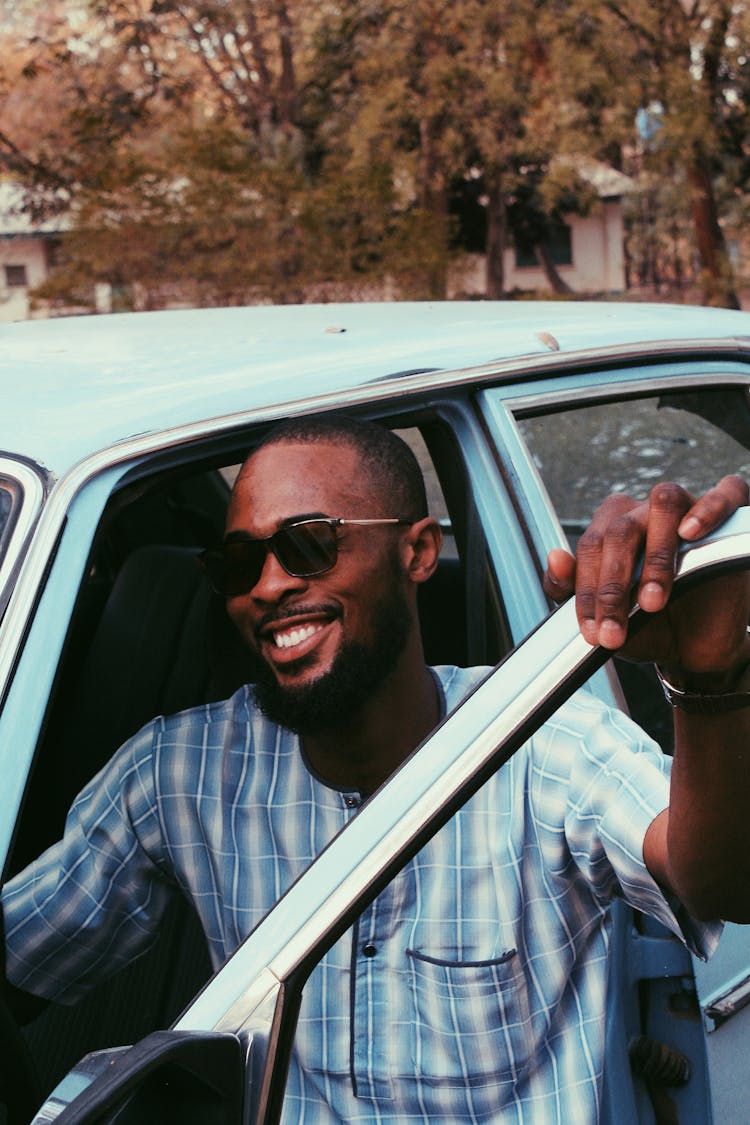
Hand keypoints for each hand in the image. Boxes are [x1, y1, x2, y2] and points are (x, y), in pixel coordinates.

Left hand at [542, 475, 749, 677]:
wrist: (694, 649)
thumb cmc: (646, 625)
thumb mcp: (605, 619)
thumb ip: (569, 590)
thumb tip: (553, 557)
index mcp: (611, 528)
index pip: (590, 545)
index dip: (587, 591)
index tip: (591, 632)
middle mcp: (645, 512)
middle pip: (621, 528)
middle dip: (614, 585)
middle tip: (615, 630)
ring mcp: (687, 511)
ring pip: (664, 502)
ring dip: (655, 555)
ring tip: (652, 600)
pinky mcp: (727, 521)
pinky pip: (725, 493)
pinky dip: (709, 507)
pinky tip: (691, 532)